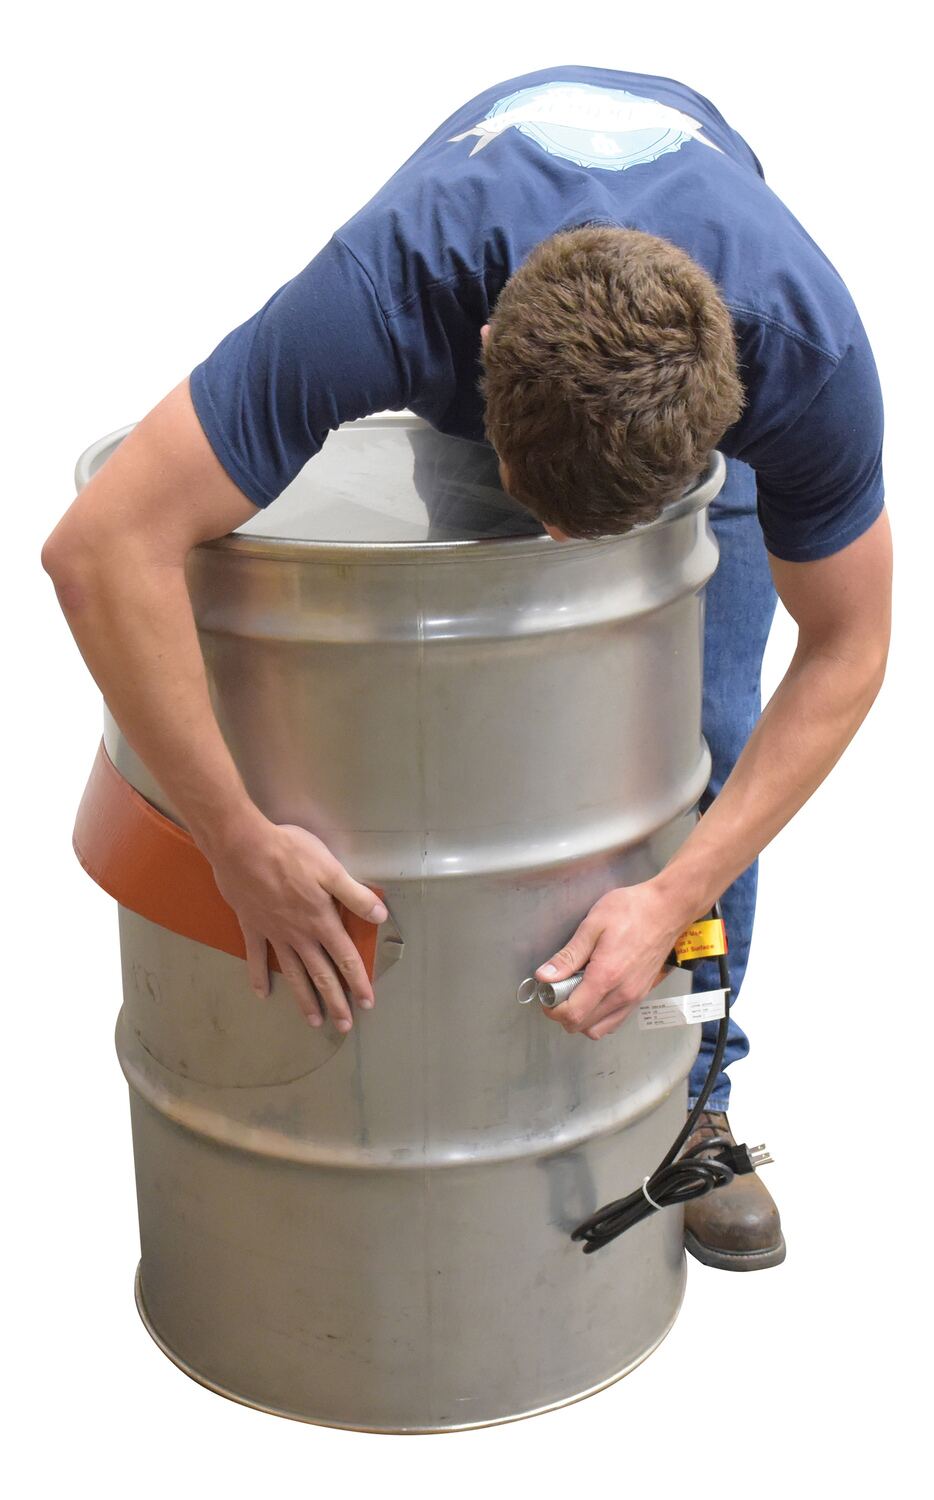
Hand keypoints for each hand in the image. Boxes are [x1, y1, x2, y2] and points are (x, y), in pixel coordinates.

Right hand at [209, 819, 387, 1029]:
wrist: (242, 848)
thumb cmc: (290, 853)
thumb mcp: (330, 870)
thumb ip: (354, 896)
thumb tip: (381, 916)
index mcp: (321, 921)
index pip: (345, 958)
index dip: (359, 981)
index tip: (368, 1003)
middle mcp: (299, 935)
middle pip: (321, 975)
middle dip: (335, 1002)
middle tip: (344, 1026)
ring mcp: (273, 934)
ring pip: (293, 974)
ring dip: (304, 999)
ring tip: (314, 1021)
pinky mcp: (251, 927)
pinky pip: (256, 958)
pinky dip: (258, 977)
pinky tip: (262, 994)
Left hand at [535, 881, 681, 1039]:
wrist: (667, 910)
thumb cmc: (631, 911)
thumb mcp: (592, 926)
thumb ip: (568, 956)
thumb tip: (544, 976)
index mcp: (606, 977)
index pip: (573, 1014)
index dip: (553, 1009)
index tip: (546, 993)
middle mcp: (621, 995)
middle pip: (583, 1026)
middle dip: (563, 1013)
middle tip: (558, 989)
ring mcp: (634, 998)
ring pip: (599, 1029)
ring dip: (581, 1018)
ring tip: (576, 992)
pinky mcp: (641, 996)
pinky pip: (615, 1020)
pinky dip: (599, 1017)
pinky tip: (594, 993)